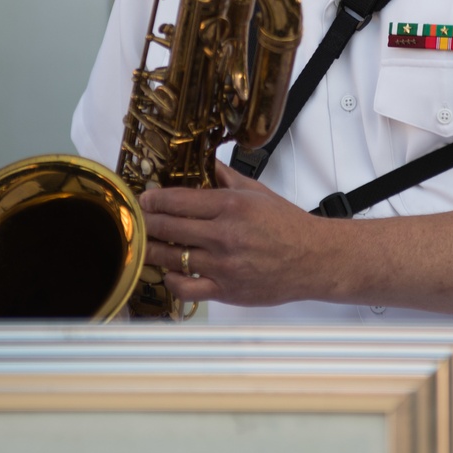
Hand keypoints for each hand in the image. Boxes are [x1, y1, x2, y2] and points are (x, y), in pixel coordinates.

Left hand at [140, 162, 332, 309]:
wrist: (314, 258)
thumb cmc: (288, 225)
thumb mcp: (257, 191)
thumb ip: (226, 177)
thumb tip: (205, 162)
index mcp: (231, 206)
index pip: (178, 201)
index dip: (154, 200)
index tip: (144, 200)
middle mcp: (224, 235)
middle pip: (168, 228)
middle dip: (147, 223)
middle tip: (138, 221)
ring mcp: (224, 265)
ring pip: (172, 258)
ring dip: (152, 251)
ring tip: (145, 245)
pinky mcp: (226, 290)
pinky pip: (186, 288)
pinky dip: (172, 280)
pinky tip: (171, 272)